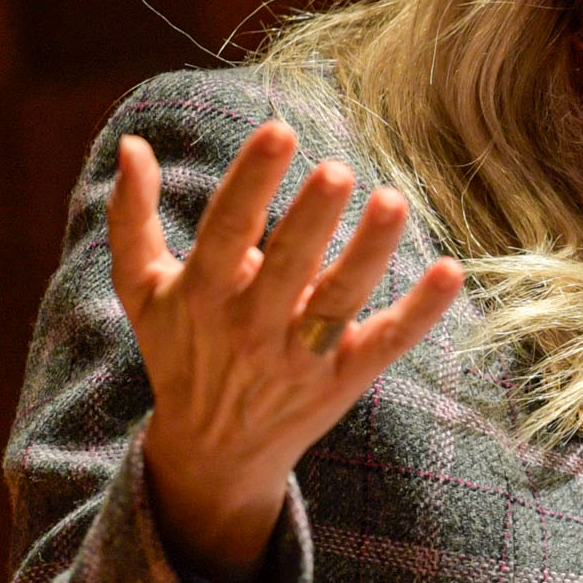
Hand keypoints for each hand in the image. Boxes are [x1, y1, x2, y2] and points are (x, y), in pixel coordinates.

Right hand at [110, 119, 463, 582]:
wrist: (212, 452)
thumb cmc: (180, 350)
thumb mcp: (141, 289)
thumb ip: (132, 217)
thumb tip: (132, 143)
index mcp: (202, 292)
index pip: (227, 228)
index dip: (252, 180)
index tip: (279, 130)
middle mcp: (251, 325)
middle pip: (287, 265)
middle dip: (312, 218)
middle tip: (338, 169)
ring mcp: (300, 355)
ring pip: (339, 301)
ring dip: (368, 253)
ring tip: (392, 202)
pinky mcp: (344, 377)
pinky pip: (387, 342)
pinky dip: (420, 312)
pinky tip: (450, 271)